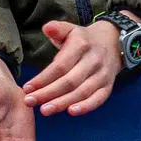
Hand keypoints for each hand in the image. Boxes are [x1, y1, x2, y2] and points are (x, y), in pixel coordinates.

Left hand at [22, 17, 136, 115]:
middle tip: (29, 102)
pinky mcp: (108, 86)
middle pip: (69, 81)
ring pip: (81, 92)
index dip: (43, 78)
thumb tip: (46, 28)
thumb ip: (57, 29)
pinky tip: (71, 112)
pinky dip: (86, 107)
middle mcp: (93, 60)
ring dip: (62, 103)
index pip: (60, 66)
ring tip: (44, 110)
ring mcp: (102, 74)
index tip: (27, 88)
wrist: (113, 41)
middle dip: (48, 93)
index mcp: (81, 45)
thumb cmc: (83, 39)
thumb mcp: (70, 30)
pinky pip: (98, 99)